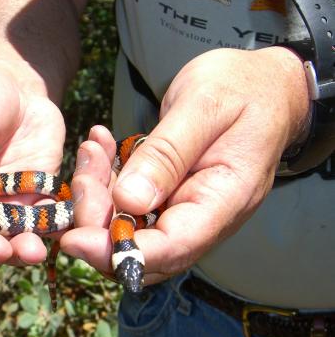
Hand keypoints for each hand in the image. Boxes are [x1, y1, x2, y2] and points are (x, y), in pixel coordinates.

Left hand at [61, 47, 310, 283]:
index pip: (171, 247)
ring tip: (93, 149)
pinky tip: (100, 146)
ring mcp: (182, 208)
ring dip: (97, 196)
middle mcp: (201, 216)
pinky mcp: (165, 196)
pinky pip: (125, 202)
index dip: (119, 252)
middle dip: (97, 222)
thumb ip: (168, 154)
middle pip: (140, 247)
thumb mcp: (204, 107)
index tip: (74, 239)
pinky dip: (105, 179)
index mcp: (224, 201)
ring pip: (126, 227)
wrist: (261, 84)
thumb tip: (129, 201)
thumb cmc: (243, 88)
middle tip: (83, 175)